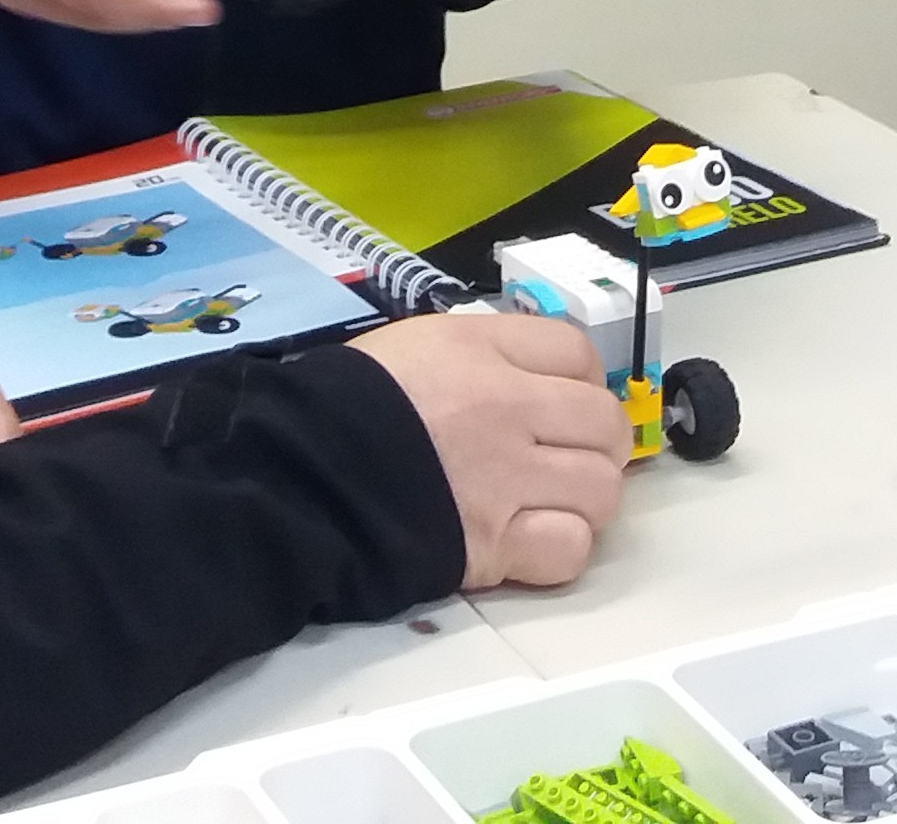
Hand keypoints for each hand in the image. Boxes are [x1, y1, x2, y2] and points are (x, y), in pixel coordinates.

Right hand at [346, 314, 631, 588]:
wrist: (293, 476)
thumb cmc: (341, 405)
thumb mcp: (410, 347)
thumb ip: (479, 357)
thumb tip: (529, 379)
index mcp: (481, 351)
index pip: (577, 353)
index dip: (579, 380)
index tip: (559, 403)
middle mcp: (507, 409)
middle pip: (603, 423)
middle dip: (594, 442)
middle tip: (563, 457)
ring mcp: (505, 481)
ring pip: (601, 490)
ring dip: (584, 498)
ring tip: (548, 501)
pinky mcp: (494, 546)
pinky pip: (570, 549)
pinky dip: (561, 548)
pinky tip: (529, 541)